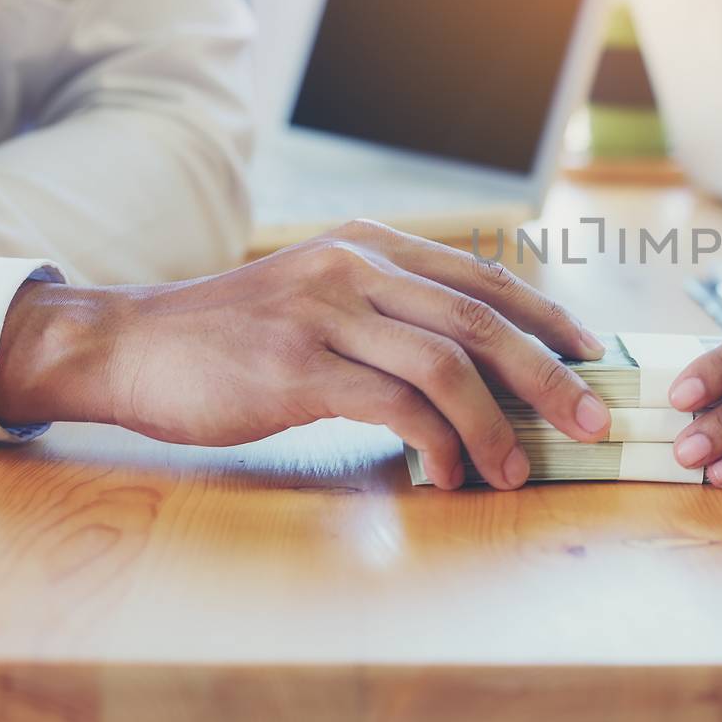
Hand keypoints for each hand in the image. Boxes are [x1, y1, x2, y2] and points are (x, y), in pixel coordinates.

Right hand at [0, 220, 611, 490]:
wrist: (129, 346)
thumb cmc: (233, 336)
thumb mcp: (318, 299)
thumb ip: (388, 315)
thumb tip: (478, 366)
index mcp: (369, 245)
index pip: (482, 278)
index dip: (546, 317)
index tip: (591, 356)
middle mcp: (356, 267)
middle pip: (481, 320)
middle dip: (549, 373)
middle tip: (591, 419)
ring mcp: (326, 313)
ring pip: (447, 365)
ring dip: (497, 425)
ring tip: (518, 470)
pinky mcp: (298, 368)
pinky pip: (395, 407)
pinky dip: (437, 446)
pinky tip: (448, 476)